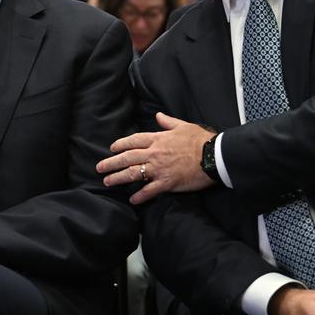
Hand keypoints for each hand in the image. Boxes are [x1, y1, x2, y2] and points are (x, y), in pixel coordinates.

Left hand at [96, 112, 214, 203]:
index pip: (133, 141)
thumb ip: (168, 121)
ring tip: (107, 182)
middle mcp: (154, 153)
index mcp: (158, 139)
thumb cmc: (201, 139)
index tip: (112, 149)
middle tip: (99, 168)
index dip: (120, 145)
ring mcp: (159, 169)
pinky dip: (140, 196)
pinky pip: (149, 190)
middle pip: (127, 157)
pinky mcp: (167, 182)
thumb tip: (158, 115)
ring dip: (118, 178)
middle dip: (111, 163)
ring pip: (133, 173)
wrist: (214, 155)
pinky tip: (132, 199)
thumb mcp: (183, 126)